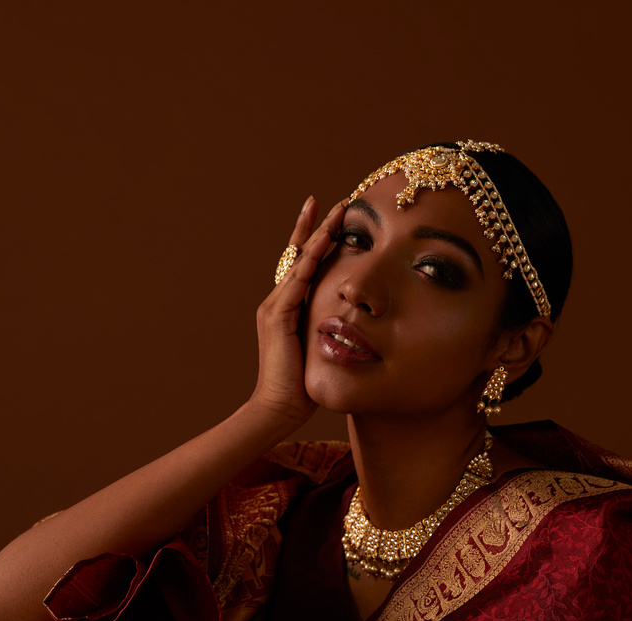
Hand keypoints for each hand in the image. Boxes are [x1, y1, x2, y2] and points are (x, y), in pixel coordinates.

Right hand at [250, 195, 346, 427]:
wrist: (279, 408)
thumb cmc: (303, 386)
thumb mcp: (322, 349)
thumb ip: (331, 330)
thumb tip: (357, 321)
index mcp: (288, 308)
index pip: (303, 266)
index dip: (316, 240)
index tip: (333, 217)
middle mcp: (277, 301)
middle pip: (298, 254)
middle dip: (317, 226)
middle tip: (336, 202)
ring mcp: (274, 307)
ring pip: (299, 261)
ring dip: (319, 235)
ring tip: (336, 212)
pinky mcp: (277, 317)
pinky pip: (297, 281)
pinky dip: (310, 259)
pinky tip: (324, 241)